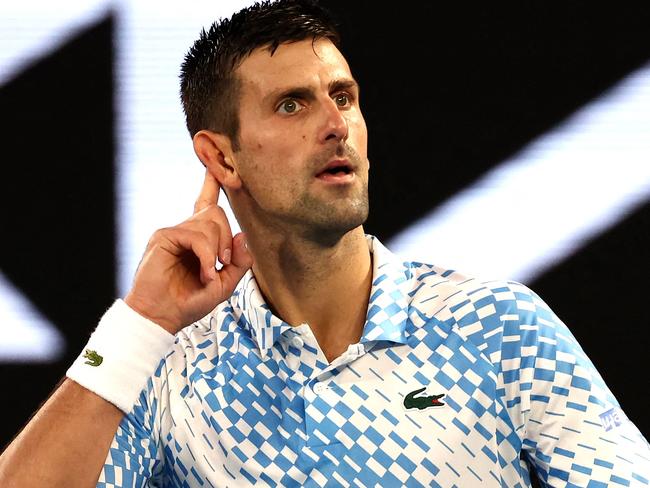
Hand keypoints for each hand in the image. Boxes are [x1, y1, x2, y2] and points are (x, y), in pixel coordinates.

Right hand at [124, 170, 252, 333]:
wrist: (163, 316)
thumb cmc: (190, 302)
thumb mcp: (224, 285)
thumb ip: (239, 262)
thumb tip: (243, 235)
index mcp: (199, 239)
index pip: (207, 204)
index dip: (211, 183)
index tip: (214, 164)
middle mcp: (186, 231)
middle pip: (216, 212)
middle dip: (226, 239)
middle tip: (224, 264)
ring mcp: (174, 232)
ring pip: (209, 223)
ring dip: (217, 251)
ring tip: (210, 273)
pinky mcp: (164, 237)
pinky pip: (197, 236)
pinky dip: (206, 256)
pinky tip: (204, 272)